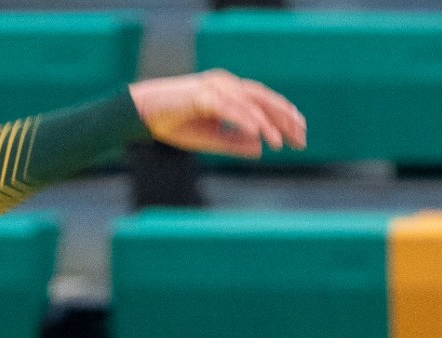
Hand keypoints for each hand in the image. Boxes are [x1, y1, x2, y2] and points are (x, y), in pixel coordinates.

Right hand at [129, 69, 306, 158]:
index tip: (299, 137)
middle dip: (284, 120)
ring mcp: (215, 87)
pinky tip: (260, 134)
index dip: (283, 119)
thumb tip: (260, 149)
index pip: (264, 102)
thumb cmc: (172, 123)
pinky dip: (247, 121)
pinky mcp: (203, 95)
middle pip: (264, 99)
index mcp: (229, 91)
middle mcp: (226, 84)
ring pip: (251, 104)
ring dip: (268, 123)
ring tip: (281, 142)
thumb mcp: (208, 138)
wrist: (140, 113)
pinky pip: (231, 109)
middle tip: (301, 139)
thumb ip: (233, 142)